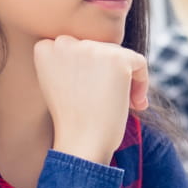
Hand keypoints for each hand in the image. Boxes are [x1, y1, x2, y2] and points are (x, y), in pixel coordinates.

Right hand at [34, 35, 148, 164]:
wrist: (80, 144)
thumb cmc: (72, 122)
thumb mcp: (60, 84)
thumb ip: (71, 63)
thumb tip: (101, 54)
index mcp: (45, 48)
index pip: (76, 47)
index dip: (88, 70)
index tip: (90, 92)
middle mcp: (65, 43)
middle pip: (99, 49)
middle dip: (108, 74)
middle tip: (108, 103)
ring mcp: (91, 49)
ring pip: (118, 55)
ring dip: (124, 79)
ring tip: (124, 105)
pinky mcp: (116, 59)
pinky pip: (139, 62)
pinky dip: (142, 82)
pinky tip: (136, 104)